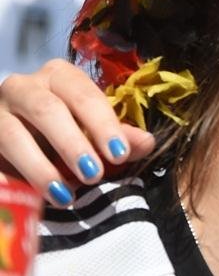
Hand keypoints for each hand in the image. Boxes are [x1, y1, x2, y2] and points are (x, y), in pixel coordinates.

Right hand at [0, 60, 155, 206]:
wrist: (14, 135)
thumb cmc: (61, 129)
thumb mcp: (92, 131)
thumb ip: (118, 137)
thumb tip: (146, 143)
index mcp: (60, 77)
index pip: (84, 95)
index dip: (103, 124)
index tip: (119, 154)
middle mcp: (24, 86)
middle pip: (48, 109)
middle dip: (72, 143)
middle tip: (94, 174)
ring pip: (11, 133)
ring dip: (39, 166)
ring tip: (63, 195)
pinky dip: (6, 179)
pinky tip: (22, 198)